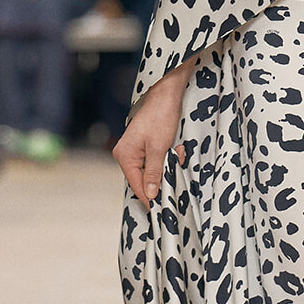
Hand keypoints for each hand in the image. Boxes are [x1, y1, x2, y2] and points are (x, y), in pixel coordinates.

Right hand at [112, 65, 192, 208]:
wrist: (166, 93)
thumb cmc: (161, 116)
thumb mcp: (159, 147)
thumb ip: (154, 172)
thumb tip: (150, 194)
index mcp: (124, 155)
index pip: (137, 185)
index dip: (151, 198)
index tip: (163, 210)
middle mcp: (125, 154)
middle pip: (144, 179)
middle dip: (164, 176)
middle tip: (177, 169)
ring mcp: (134, 150)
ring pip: (153, 170)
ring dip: (168, 165)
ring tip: (178, 151)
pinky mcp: (144, 146)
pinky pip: (156, 161)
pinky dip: (168, 158)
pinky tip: (177, 147)